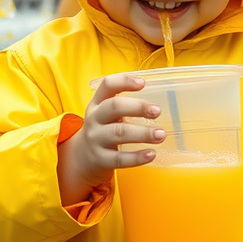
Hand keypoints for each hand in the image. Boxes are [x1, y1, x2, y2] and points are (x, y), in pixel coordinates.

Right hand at [57, 73, 163, 205]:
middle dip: (137, 107)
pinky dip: (136, 157)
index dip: (124, 81)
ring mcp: (96, 139)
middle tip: (157, 111)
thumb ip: (125, 105)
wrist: (81, 158)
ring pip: (118, 133)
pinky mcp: (100, 159)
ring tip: (161, 134)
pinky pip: (119, 158)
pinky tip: (151, 154)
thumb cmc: (103, 129)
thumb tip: (157, 104)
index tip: (143, 83)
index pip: (108, 85)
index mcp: (98, 103)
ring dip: (143, 133)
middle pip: (113, 107)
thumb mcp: (106, 113)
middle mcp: (94, 118)